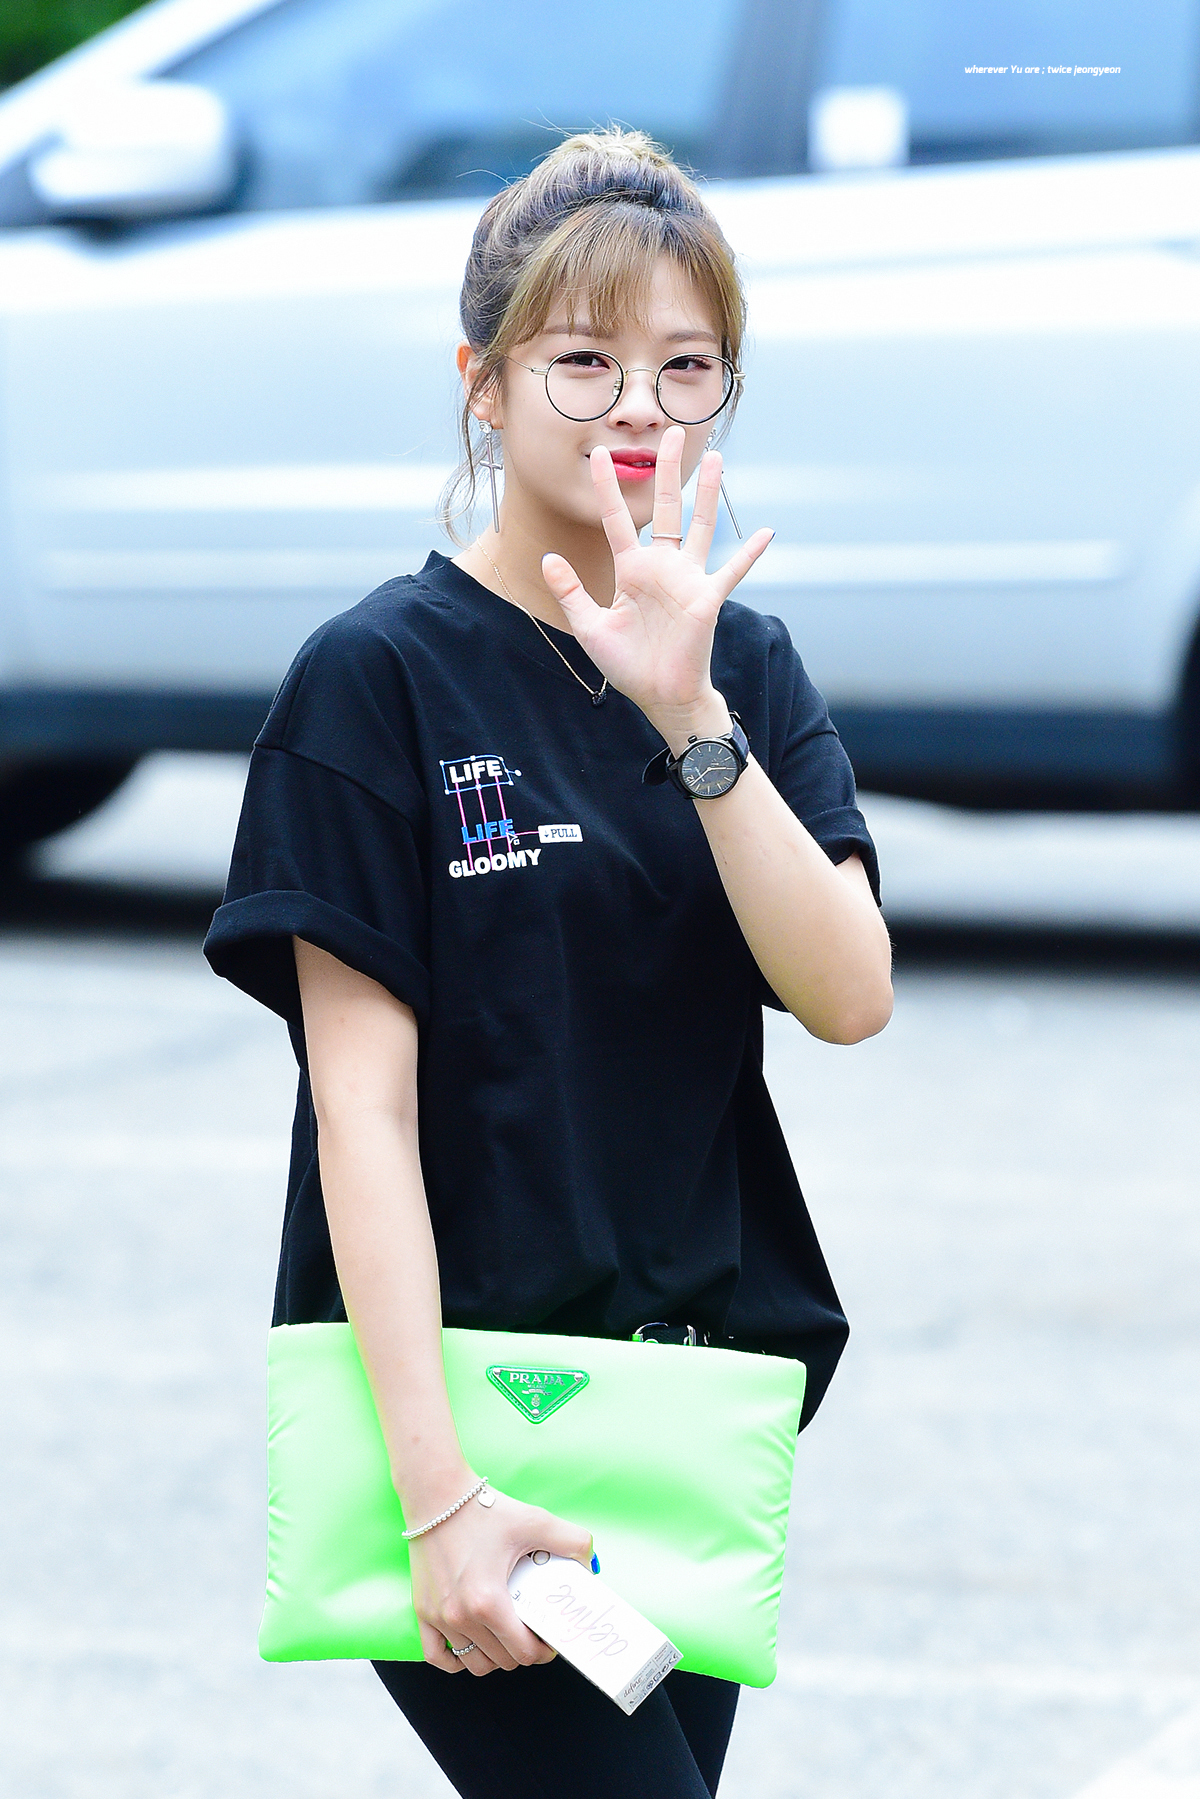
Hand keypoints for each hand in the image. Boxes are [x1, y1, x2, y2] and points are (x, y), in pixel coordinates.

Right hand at [409, 1486, 592, 1675]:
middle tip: (531, 1630)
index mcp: (489, 1602)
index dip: (544, 1650)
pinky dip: (456, 1659)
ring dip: (494, 1657)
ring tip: (505, 1635)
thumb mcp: (534, 1521)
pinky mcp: (422, 1611)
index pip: (524, 1653)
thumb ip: (572, 1541)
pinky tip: (471, 1644)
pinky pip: (438, 1656)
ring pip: (474, 1663)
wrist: (436, 1495)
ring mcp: (439, 1617)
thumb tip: (590, 1563)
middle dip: (523, 1650)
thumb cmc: (482, 1509)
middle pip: (502, 1661)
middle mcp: (461, 1616)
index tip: (549, 1637)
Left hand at [540, 425, 773, 741]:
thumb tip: (548, 556)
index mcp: (631, 570)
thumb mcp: (591, 626)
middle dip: (667, 471)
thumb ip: (571, 591)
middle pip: (666, 508)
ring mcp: (687, 580)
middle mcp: (662, 566)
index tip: (597, 454)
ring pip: (699, 526)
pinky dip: (749, 553)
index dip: (607, 487)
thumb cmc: (628, 664)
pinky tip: (767, 531)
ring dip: (708, 494)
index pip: (617, 519)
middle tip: (671, 432)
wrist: (661, 696)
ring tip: (714, 457)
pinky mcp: (708, 599)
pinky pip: (732, 571)